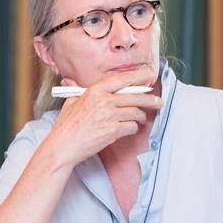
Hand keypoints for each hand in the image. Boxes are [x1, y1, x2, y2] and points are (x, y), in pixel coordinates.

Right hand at [45, 68, 162, 166]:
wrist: (63, 146)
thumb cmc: (66, 126)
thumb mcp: (71, 102)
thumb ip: (78, 90)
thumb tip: (72, 82)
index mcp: (95, 91)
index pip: (122, 79)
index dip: (139, 77)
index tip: (149, 76)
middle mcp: (104, 101)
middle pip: (135, 96)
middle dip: (150, 99)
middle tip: (159, 102)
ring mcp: (109, 116)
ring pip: (135, 112)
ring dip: (141, 116)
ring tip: (141, 118)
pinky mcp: (113, 131)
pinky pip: (131, 127)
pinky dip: (132, 128)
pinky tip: (128, 129)